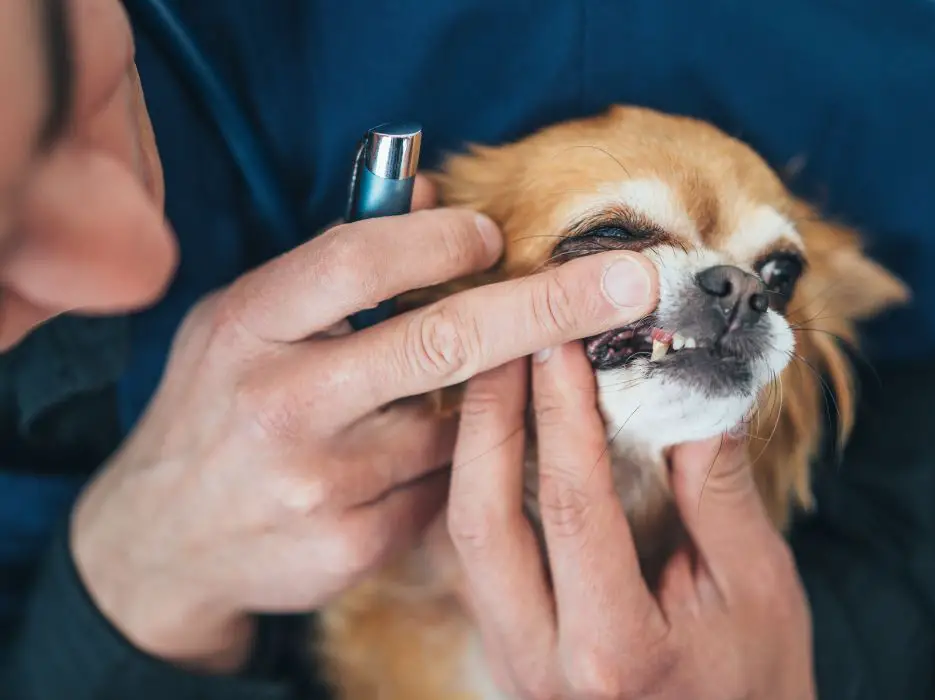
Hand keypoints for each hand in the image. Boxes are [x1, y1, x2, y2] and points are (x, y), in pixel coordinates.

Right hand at [69, 177, 659, 672]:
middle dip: (551, 305)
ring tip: (455, 398)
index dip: (439, 238)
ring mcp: (319, 484)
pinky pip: (445, 489)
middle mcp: (282, 404)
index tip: (496, 234)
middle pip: (442, 341)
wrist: (162, 539)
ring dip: (486, 402)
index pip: (359, 259)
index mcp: (248, 326)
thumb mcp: (245, 320)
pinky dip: (454, 466)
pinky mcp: (352, 546)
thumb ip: (336, 262)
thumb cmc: (218, 405)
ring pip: (460, 425)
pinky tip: (411, 461)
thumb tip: (432, 194)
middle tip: (633, 283)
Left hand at [447, 342, 815, 699]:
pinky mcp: (506, 644)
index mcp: (614, 650)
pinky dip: (482, 484)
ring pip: (466, 537)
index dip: (563, 414)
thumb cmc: (755, 680)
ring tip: (498, 371)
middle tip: (506, 341)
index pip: (574, 508)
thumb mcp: (759, 588)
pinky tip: (501, 434)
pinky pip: (476, 554)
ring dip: (475, 446)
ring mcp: (513, 656)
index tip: (562, 340)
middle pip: (484, 520)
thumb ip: (719, 493)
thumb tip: (690, 394)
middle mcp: (542, 660)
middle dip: (490, 417)